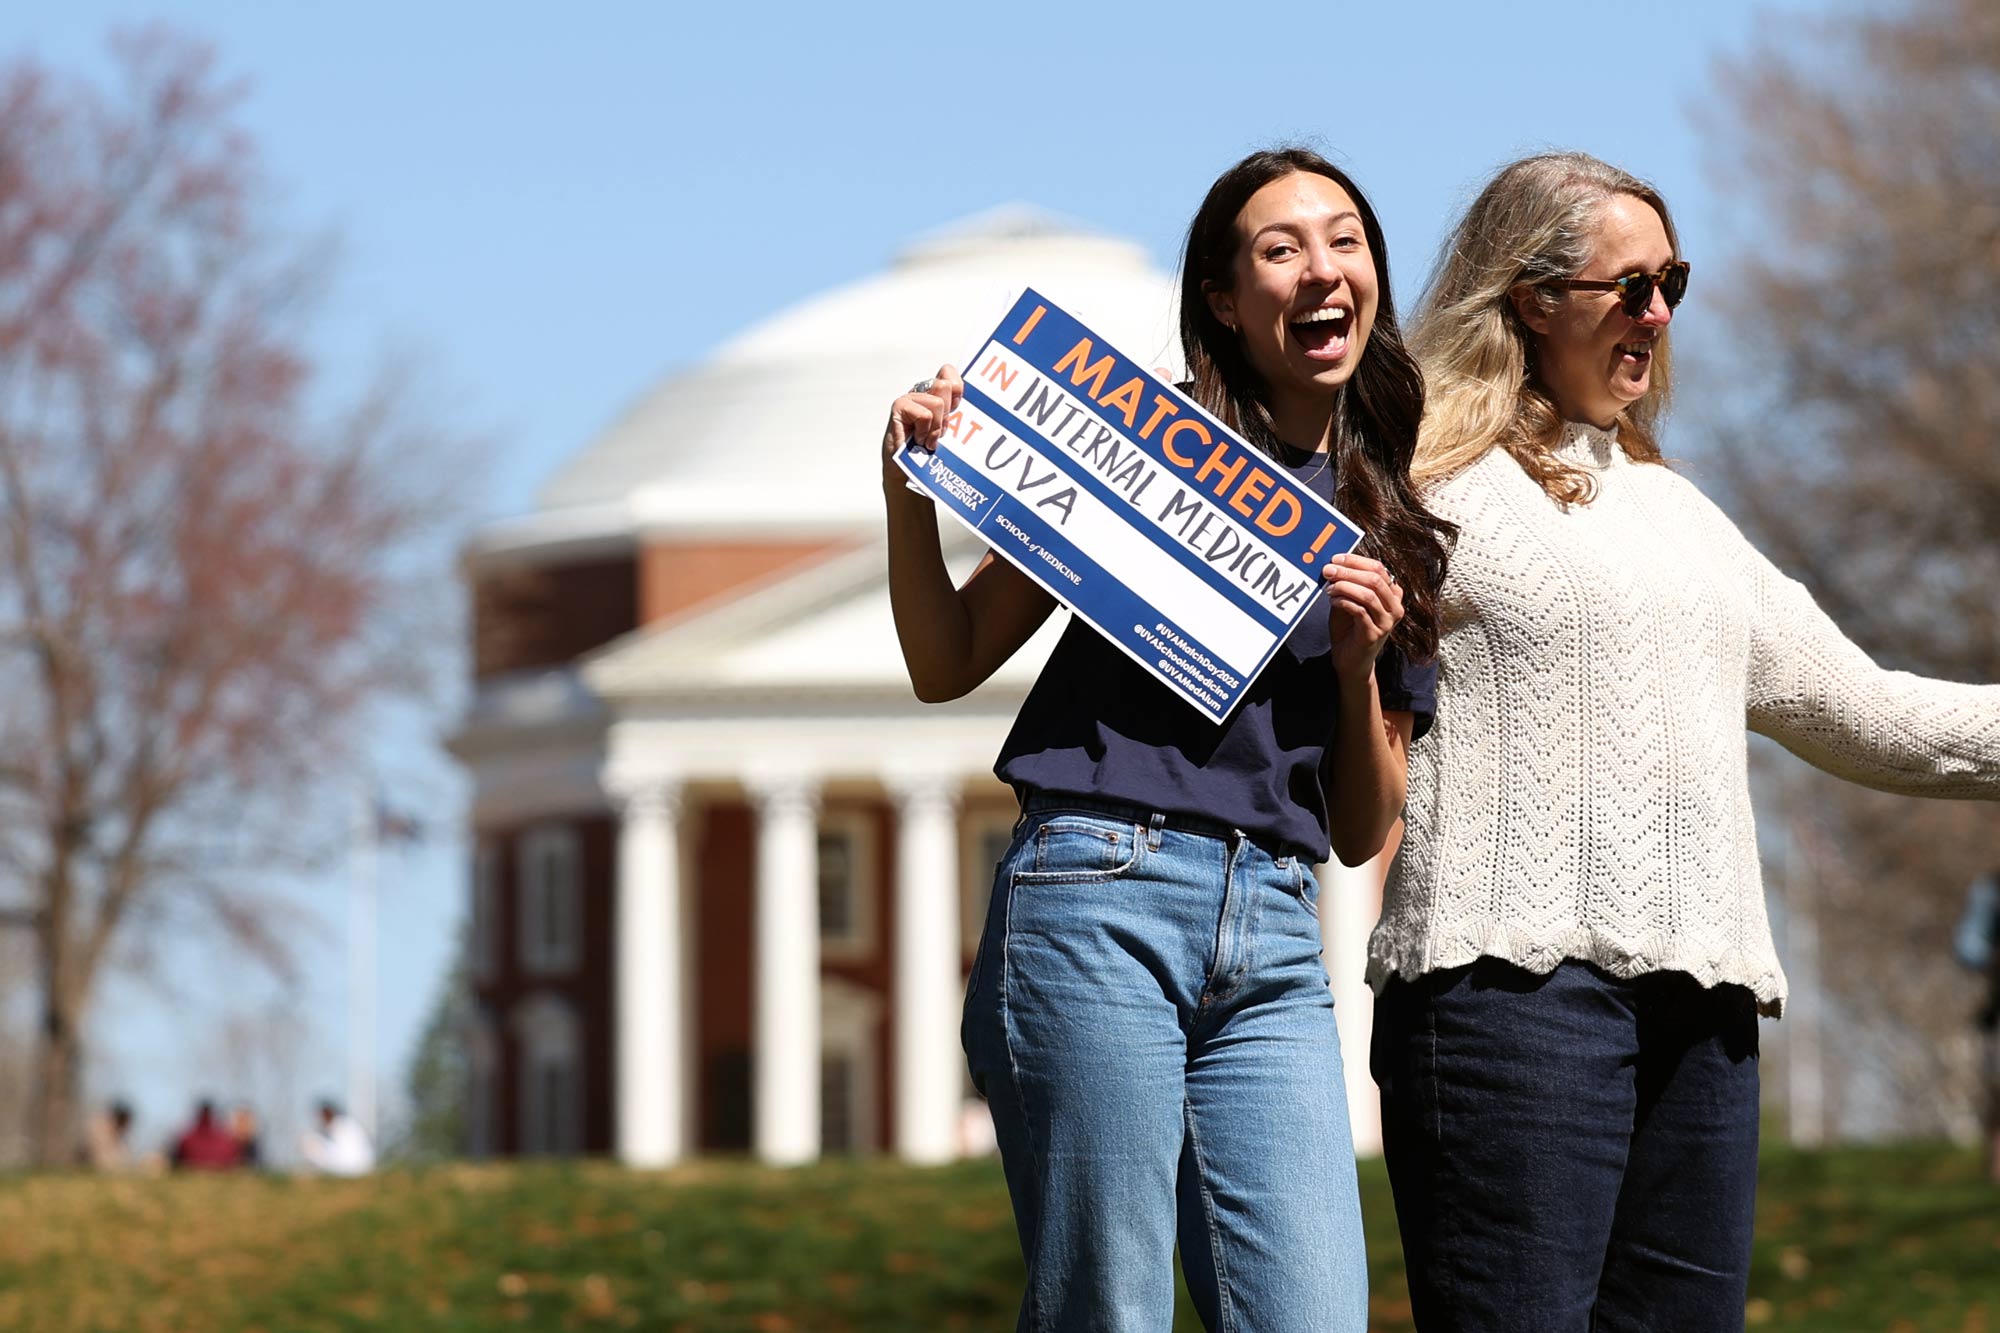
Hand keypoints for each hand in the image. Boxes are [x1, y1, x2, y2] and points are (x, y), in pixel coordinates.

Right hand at [882, 364, 962, 492]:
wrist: (908, 472)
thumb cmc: (929, 452)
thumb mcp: (949, 430)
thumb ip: (957, 412)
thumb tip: (975, 398)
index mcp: (935, 393)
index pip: (948, 372)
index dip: (956, 389)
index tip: (956, 409)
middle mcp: (922, 392)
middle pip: (945, 385)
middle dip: (947, 414)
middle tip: (939, 432)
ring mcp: (910, 398)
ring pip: (938, 403)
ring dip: (936, 428)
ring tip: (929, 440)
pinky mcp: (900, 406)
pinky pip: (925, 415)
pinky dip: (925, 432)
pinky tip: (919, 441)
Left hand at [1323, 552, 1402, 684]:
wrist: (1350, 662)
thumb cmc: (1349, 629)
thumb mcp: (1349, 601)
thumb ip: (1348, 585)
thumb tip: (1333, 565)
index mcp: (1392, 595)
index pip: (1379, 569)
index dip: (1356, 561)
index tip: (1336, 559)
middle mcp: (1395, 607)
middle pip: (1375, 579)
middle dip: (1349, 571)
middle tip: (1328, 570)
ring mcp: (1387, 622)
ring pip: (1369, 594)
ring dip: (1345, 586)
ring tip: (1329, 587)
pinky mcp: (1375, 634)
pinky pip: (1360, 611)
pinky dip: (1344, 602)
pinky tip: (1332, 600)